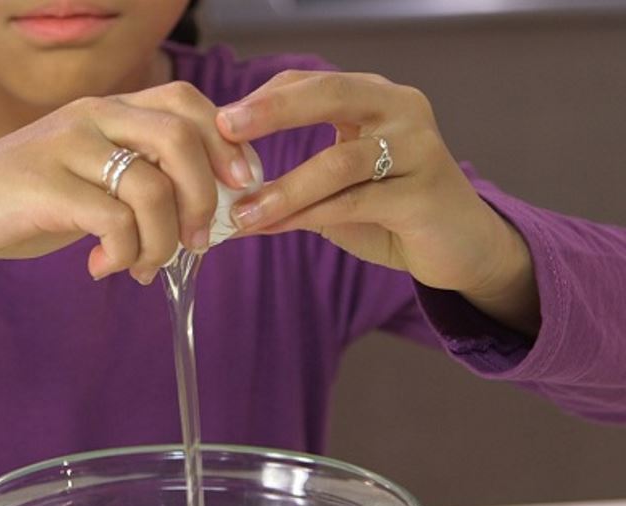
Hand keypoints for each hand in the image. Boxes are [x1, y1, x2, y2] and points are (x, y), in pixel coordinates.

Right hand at [0, 82, 254, 284]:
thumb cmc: (27, 197)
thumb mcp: (90, 177)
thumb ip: (140, 180)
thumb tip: (205, 215)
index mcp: (109, 109)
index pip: (186, 103)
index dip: (226, 143)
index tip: (240, 187)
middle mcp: (92, 116)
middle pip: (180, 140)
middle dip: (203, 198)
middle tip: (198, 242)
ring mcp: (66, 147)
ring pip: (151, 189)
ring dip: (161, 242)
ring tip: (142, 267)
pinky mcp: (44, 186)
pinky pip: (113, 221)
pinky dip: (123, 254)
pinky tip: (105, 268)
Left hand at [215, 71, 540, 335]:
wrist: (462, 246)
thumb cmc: (393, 211)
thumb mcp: (340, 188)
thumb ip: (296, 181)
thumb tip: (227, 192)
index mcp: (377, 98)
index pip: (314, 83)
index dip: (265, 99)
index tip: (218, 120)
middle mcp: (401, 110)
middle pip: (331, 94)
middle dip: (273, 109)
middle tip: (225, 127)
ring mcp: (418, 149)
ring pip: (339, 161)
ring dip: (284, 188)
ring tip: (242, 212)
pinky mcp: (424, 194)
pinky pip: (355, 202)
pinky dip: (308, 216)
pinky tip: (274, 227)